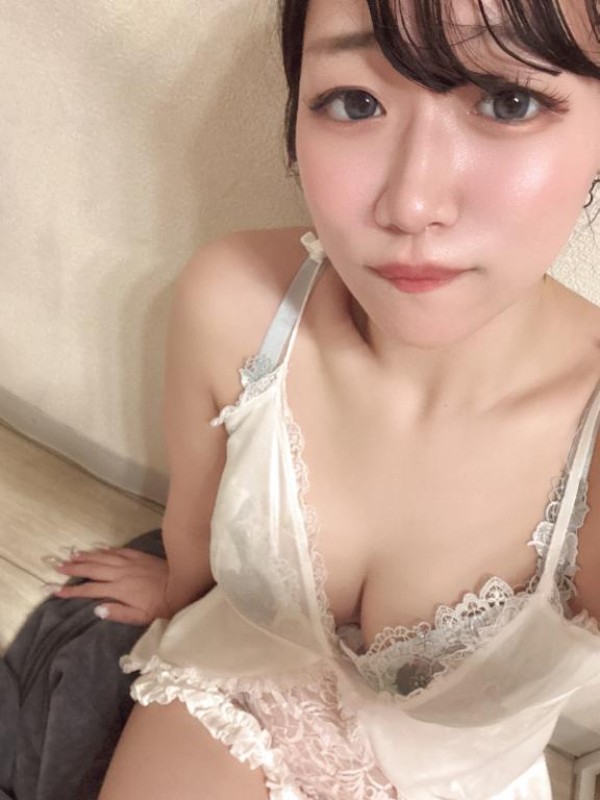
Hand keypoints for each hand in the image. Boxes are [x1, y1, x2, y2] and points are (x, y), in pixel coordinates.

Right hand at [47, 547, 170, 624]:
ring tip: (72, 556)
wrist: (183, 585)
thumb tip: (97, 609)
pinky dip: (105, 550)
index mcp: (120, 590)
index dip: (73, 591)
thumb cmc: (163, 606)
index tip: (57, 591)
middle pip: (93, 569)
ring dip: (86, 556)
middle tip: (58, 567)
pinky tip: (98, 549)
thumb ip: (119, 613)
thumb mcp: (141, 617)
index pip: (90, 590)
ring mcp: (130, 562)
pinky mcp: (139, 556)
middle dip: (74, 568)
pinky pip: (118, 550)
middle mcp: (121, 573)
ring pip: (103, 557)